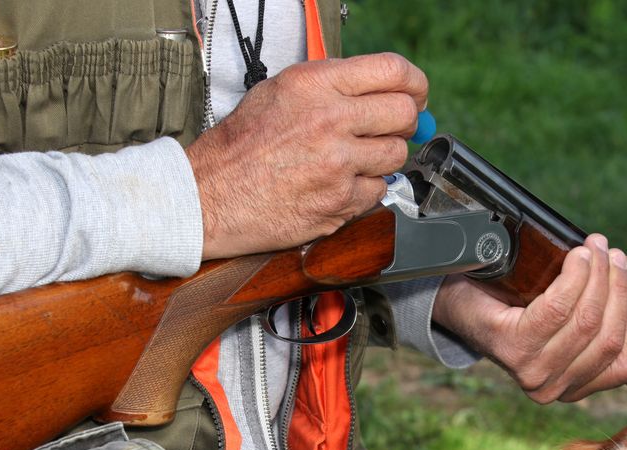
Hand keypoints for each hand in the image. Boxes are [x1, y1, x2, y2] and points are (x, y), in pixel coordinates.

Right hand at [186, 53, 426, 258]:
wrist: (210, 196)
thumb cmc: (239, 146)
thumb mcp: (279, 92)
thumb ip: (331, 86)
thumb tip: (380, 90)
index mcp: (315, 85)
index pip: (392, 71)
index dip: (414, 83)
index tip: (416, 93)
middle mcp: (330, 120)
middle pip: (404, 114)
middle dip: (404, 122)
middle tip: (391, 129)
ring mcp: (338, 164)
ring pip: (396, 156)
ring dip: (383, 159)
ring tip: (352, 160)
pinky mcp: (340, 202)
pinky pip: (378, 191)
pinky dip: (364, 190)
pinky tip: (337, 185)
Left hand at [431, 235, 626, 402]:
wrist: (460, 296)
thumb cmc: (520, 297)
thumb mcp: (577, 293)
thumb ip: (622, 285)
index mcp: (576, 385)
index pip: (626, 365)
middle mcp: (554, 389)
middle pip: (607, 338)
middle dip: (617, 288)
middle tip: (612, 253)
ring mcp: (531, 373)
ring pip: (586, 322)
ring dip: (597, 277)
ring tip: (595, 247)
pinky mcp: (512, 348)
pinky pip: (557, 310)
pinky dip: (573, 278)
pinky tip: (574, 257)